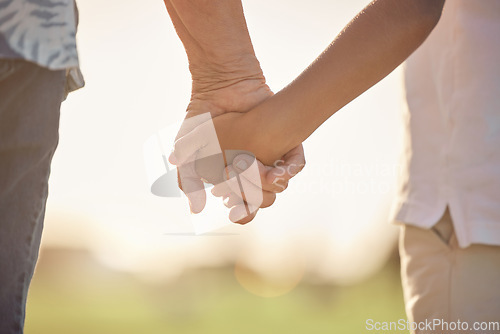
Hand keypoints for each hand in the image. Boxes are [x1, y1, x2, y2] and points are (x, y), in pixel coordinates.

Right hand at [171, 107, 304, 222]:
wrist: (223, 88)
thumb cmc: (205, 117)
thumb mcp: (189, 150)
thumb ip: (189, 179)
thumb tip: (197, 210)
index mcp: (232, 177)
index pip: (242, 206)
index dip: (240, 210)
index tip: (232, 206)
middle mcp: (253, 172)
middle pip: (262, 200)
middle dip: (253, 197)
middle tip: (240, 181)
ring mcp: (270, 158)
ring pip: (279, 186)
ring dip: (268, 183)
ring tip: (253, 167)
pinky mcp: (286, 143)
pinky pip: (295, 164)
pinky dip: (290, 168)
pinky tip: (277, 168)